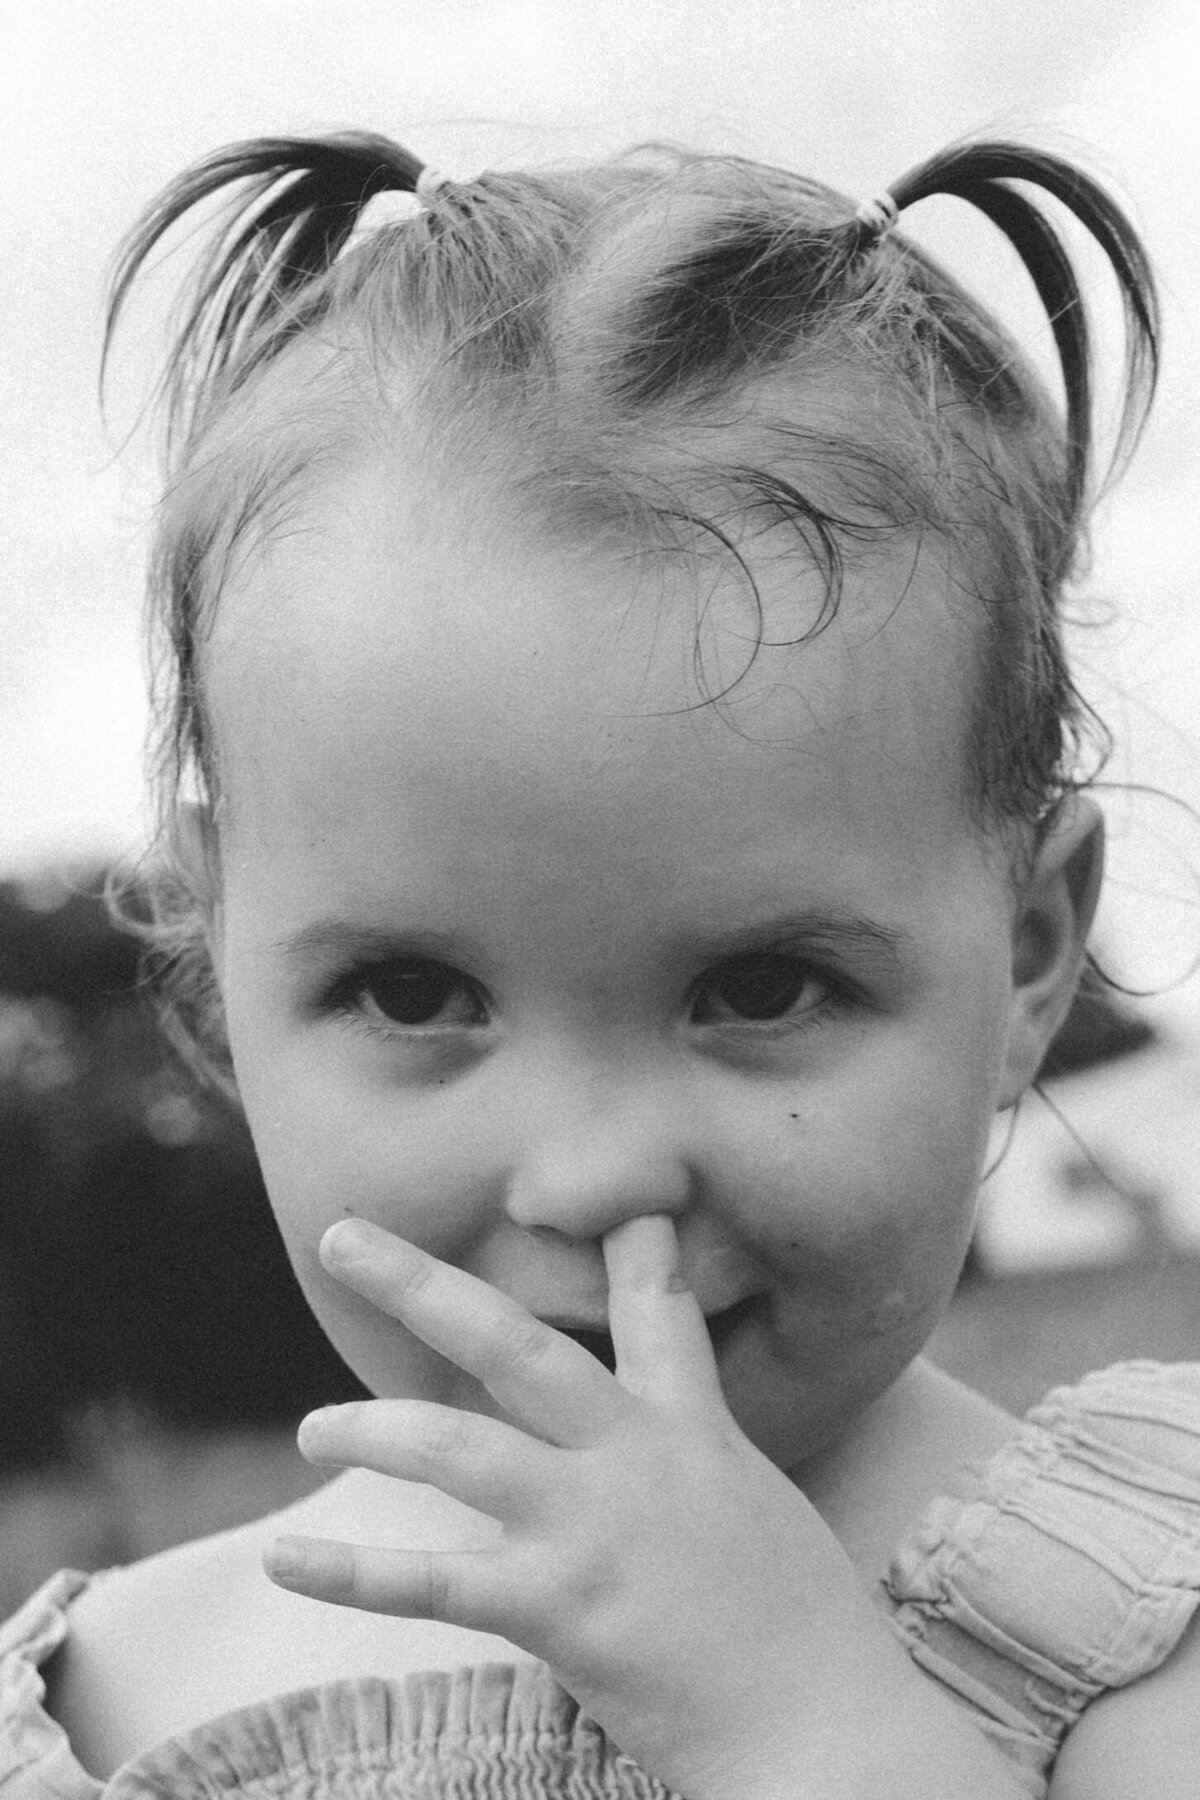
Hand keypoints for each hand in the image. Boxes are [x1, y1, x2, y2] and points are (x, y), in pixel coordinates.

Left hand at [263, 1216, 1018, 1799]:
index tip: (600, 1194)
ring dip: (369, 1426)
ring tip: (312, 1426)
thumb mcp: (766, 1513)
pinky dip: (350, 1570)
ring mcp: (592, 1525)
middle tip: (343, 1235)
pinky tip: (283, 1558)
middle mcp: (635, 1456)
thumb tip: (673, 1454)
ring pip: (454, 1445)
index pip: (658, 1312)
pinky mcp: (560, 1608)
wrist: (830, 1731)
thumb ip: (704, 1465)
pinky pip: (433, 1582)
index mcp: (695, 1429)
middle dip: (421, 1284)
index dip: (630, 1246)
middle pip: (514, 1342)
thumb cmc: (809, 1639)